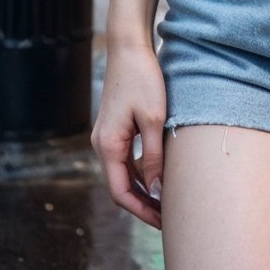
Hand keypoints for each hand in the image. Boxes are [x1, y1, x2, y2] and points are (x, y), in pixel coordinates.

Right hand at [91, 39, 167, 228]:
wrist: (129, 47)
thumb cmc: (143, 80)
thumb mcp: (154, 120)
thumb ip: (154, 157)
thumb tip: (157, 191)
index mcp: (108, 145)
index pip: (120, 192)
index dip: (141, 211)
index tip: (163, 223)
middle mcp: (101, 144)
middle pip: (120, 186)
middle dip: (143, 204)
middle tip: (168, 218)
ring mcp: (106, 136)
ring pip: (122, 173)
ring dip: (142, 188)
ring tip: (166, 200)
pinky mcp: (113, 128)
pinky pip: (125, 158)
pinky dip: (139, 171)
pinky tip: (158, 174)